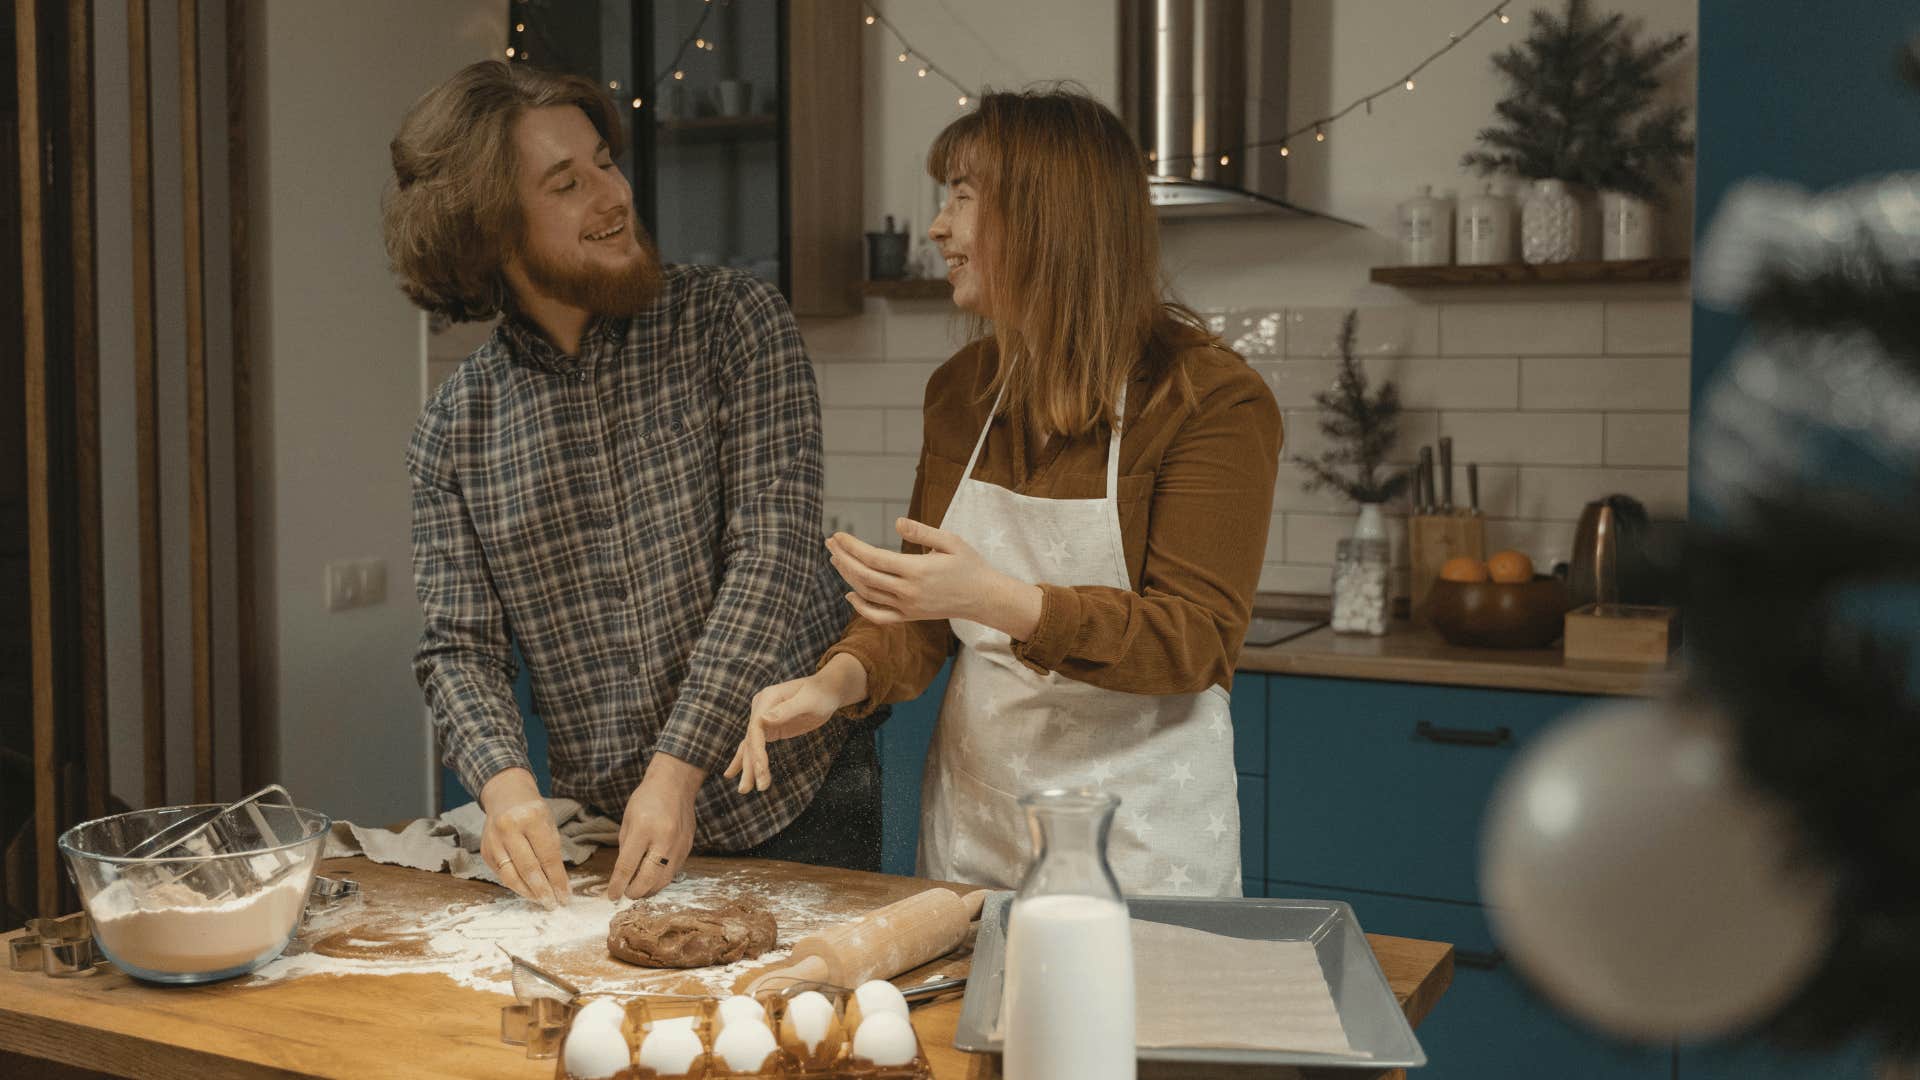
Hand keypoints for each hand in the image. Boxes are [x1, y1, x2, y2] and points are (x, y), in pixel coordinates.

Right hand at [478, 768, 570, 909]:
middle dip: (543, 890)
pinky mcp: (485, 851)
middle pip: (528, 868)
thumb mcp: (549, 823)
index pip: (547, 856)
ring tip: (540, 901)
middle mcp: (508, 828)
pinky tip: (527, 891)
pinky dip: (515, 885)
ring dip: (528, 892)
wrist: (506, 797)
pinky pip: (501, 874)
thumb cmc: (533, 812)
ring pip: (511, 875)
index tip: (566, 896)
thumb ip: (552, 851)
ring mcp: (493, 840)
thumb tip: (559, 884)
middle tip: (553, 904)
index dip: (557, 879)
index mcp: (531, 818)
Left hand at [605, 753, 701, 899]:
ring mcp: (679, 845)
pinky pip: (673, 871)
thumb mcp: (627, 820)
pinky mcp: (688, 848)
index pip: (627, 865)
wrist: (675, 784)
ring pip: (664, 880)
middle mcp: (664, 838)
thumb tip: (623, 875)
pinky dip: (661, 879)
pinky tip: (652, 878)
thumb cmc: (647, 799)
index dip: (618, 884)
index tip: (611, 895)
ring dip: (649, 889)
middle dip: (634, 892)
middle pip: (648, 878)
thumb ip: (626, 849)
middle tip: (626, 894)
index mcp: (643, 829)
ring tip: (638, 889)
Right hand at [724, 653, 867, 793]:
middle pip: (751, 740)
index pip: (756, 728)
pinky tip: (734, 773)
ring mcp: (763, 718)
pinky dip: (747, 760)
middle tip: (748, 790)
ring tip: (744, 790)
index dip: (756, 750)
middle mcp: (761, 708)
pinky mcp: (769, 728)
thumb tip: (764, 718)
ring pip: (750, 745)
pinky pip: (755, 745)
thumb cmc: (820, 693)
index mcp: (767, 699)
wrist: (827, 690)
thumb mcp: (808, 701)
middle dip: (751, 765)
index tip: (760, 770)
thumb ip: (788, 709)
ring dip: (747, 767)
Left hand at [827, 519, 1041, 637]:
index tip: (838, 535)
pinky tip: (850, 593)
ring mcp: (908, 607)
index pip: (874, 558)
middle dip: (843, 559)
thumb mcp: (950, 541)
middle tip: (830, 543)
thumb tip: (897, 521)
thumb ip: (922, 532)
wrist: (984, 598)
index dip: (852, 547)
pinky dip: (861, 607)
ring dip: (848, 576)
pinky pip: (879, 616)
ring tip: (836, 559)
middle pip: (865, 576)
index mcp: (917, 570)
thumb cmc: (969, 565)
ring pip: (868, 594)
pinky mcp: (909, 617)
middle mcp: (909, 592)